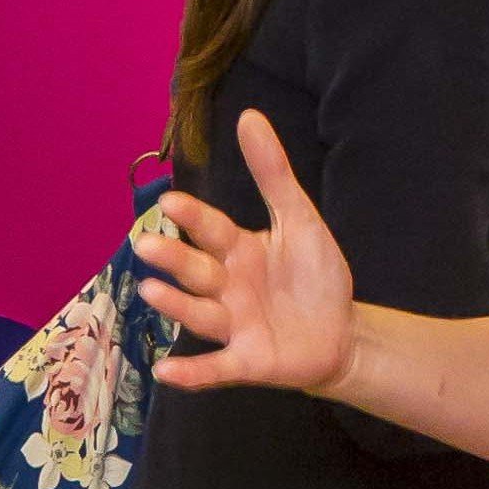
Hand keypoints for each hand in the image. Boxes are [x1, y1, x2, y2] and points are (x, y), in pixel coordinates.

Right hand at [133, 111, 359, 394]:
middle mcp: (227, 287)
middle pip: (197, 271)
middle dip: (173, 259)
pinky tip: (165, 372)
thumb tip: (249, 116)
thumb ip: (272, 173)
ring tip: (150, 290)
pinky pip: (215, 367)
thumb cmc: (313, 275)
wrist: (342, 333)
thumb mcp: (300, 219)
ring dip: (175, 304)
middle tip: (146, 244)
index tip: (169, 202)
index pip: (211, 230)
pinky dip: (191, 372)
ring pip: (200, 314)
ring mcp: (233, 325)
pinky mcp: (247, 361)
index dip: (193, 218)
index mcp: (238, 250)